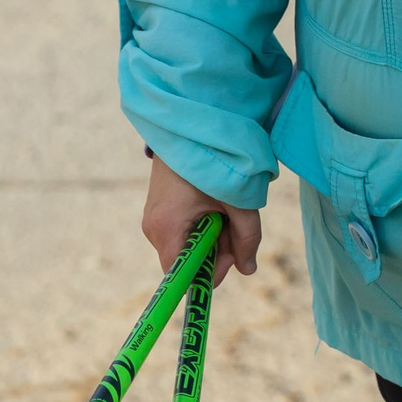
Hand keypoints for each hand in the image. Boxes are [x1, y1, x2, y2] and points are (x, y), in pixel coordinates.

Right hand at [141, 150, 262, 283]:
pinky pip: (182, 231)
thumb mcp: (238, 201)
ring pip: (187, 245)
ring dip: (211, 235)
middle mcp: (153, 228)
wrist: (189, 126)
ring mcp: (153, 218)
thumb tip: (248, 269)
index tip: (230, 253)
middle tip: (235, 221)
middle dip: (216, 249)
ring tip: (226, 206)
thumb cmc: (214, 161)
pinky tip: (214, 202)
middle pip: (187, 260)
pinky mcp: (158, 209)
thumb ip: (247, 237)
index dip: (209, 272)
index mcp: (166, 229)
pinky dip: (202, 224)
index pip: (182, 275)